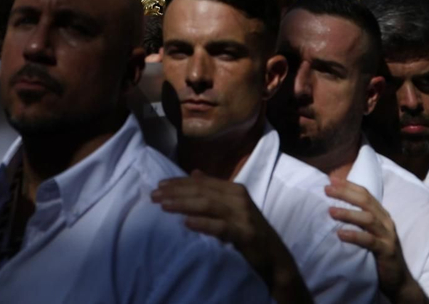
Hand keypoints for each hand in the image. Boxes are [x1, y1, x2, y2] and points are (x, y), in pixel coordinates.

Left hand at [152, 172, 292, 285]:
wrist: (274, 256)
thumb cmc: (249, 230)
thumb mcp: (232, 206)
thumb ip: (214, 190)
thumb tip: (194, 173)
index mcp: (234, 189)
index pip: (202, 182)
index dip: (179, 182)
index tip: (159, 185)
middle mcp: (238, 198)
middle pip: (202, 191)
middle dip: (176, 192)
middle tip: (154, 195)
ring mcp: (242, 215)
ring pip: (208, 205)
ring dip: (184, 204)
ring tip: (164, 206)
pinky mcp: (245, 234)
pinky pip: (220, 227)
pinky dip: (203, 223)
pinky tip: (186, 223)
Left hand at [325, 180, 409, 297]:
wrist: (399, 280)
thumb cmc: (378, 254)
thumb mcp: (369, 233)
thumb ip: (358, 221)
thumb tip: (333, 207)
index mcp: (381, 215)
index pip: (365, 194)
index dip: (348, 185)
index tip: (330, 179)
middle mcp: (386, 222)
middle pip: (365, 201)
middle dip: (345, 193)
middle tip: (326, 189)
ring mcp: (388, 236)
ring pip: (368, 219)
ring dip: (348, 213)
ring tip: (330, 211)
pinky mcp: (387, 251)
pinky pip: (370, 241)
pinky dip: (355, 236)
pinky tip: (341, 234)